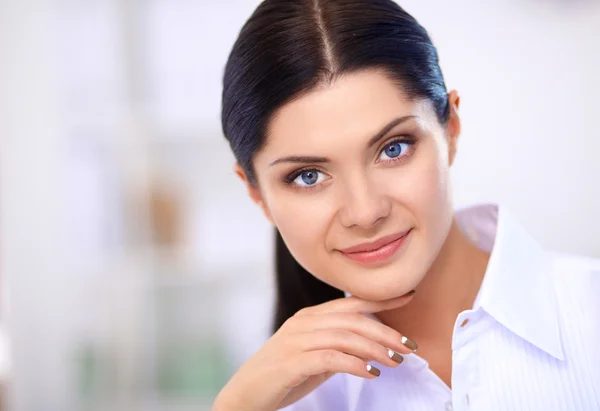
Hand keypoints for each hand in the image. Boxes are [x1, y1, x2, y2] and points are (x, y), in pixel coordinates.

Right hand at [212, 292, 416, 410]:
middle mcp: (303, 323)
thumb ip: (337, 346)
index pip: (350, 303)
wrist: (246, 394)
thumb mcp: (314, 356)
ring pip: (345, 337)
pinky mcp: (292, 361)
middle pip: (352, 320)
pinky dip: (355, 364)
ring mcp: (296, 340)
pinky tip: (371, 374)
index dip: (380, 300)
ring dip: (375, 350)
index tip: (408, 297)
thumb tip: (371, 346)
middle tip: (409, 347)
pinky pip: (331, 358)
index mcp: (309, 317)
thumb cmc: (282, 375)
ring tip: (395, 362)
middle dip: (385, 331)